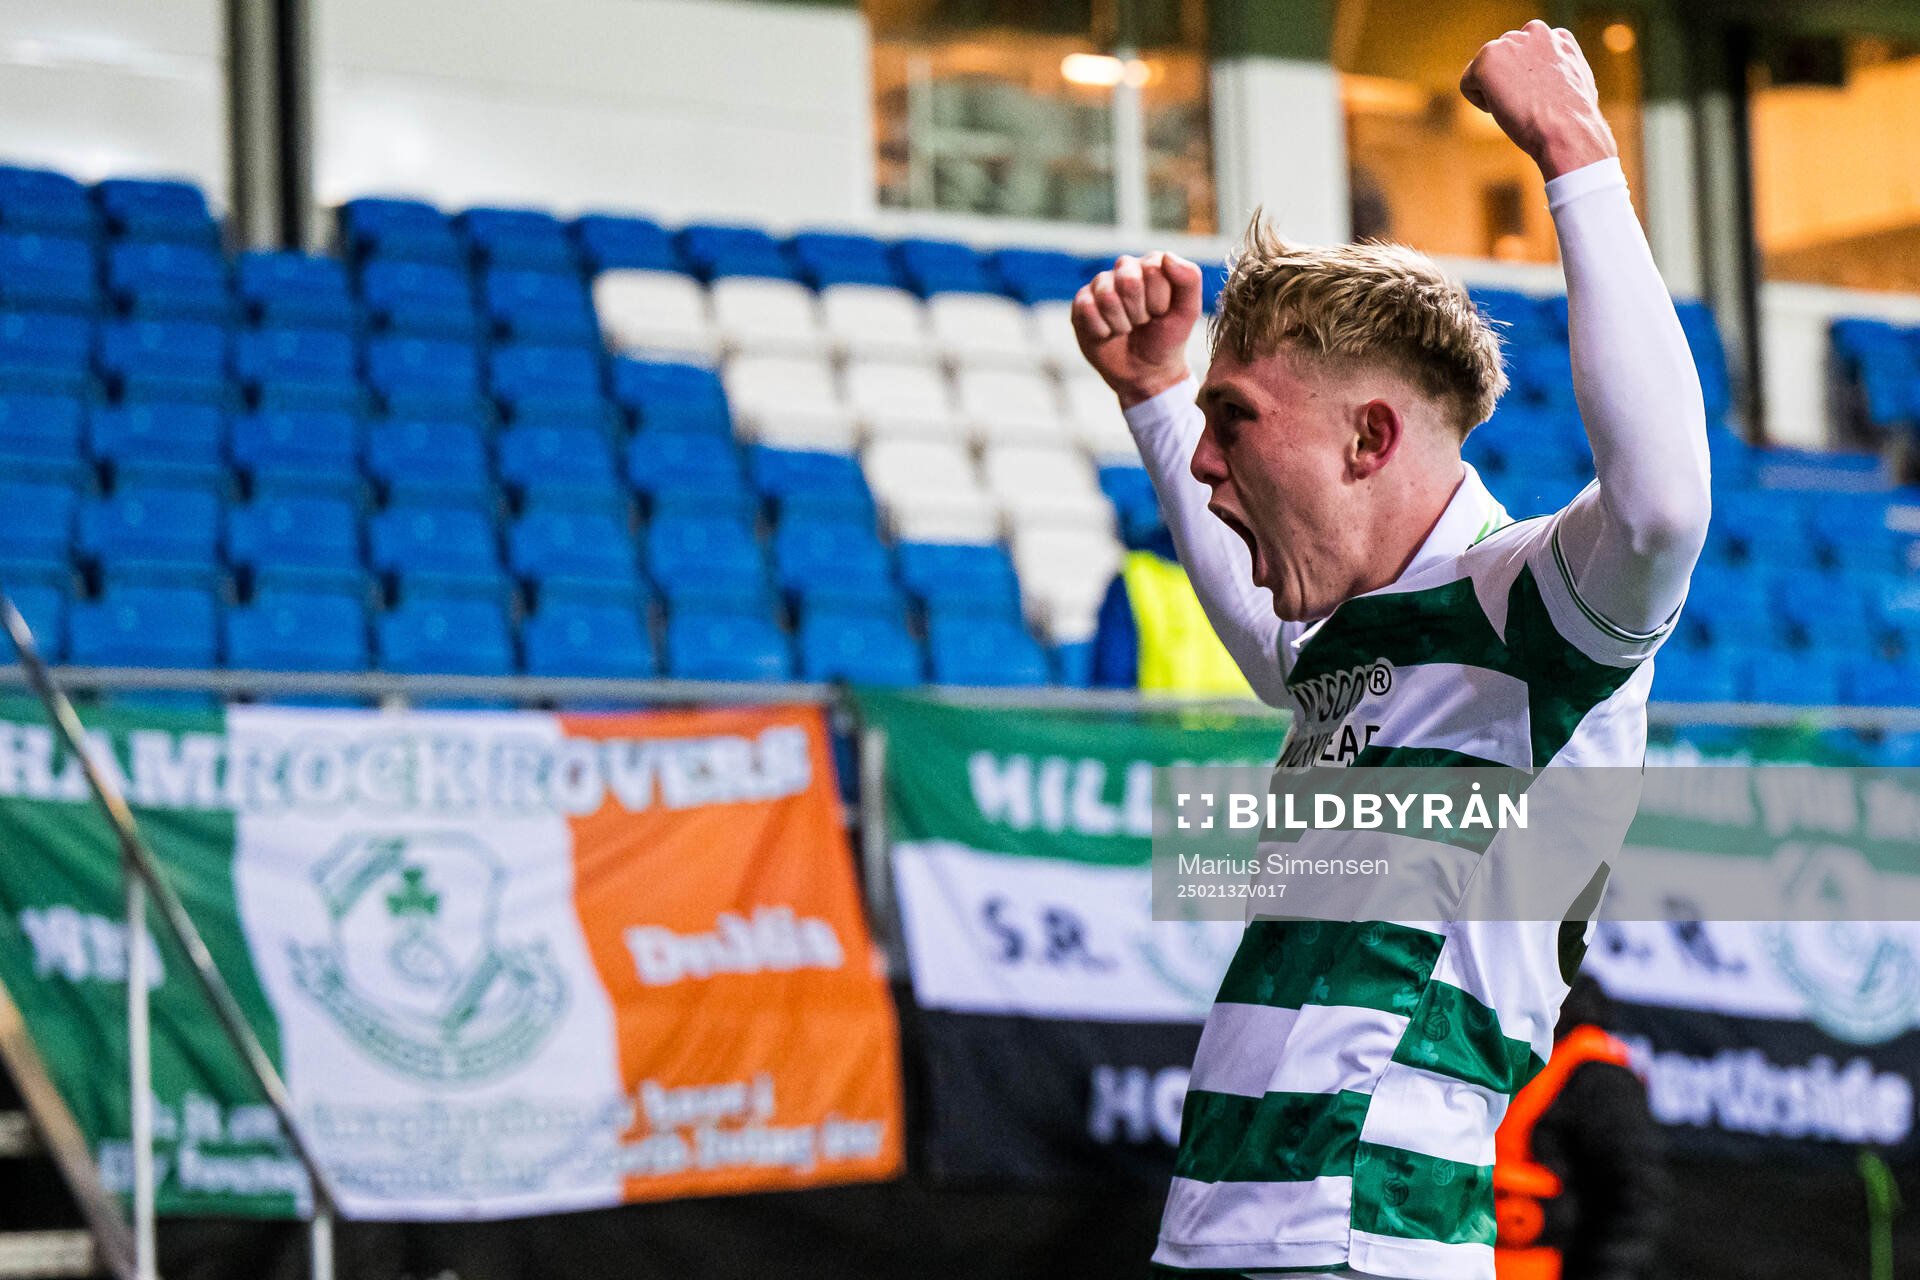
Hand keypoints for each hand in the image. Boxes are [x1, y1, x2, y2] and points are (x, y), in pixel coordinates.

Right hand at [1072, 251, 1203, 407]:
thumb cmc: (1167, 337)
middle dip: (1139, 312)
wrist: (1145, 371)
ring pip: (1106, 295)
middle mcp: (1126, 267)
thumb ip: (1189, 279)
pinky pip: (1086, 308)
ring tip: (1126, 328)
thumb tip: (1168, 256)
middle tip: (1143, 322)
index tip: (1161, 313)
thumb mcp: (1188, 311)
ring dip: (1121, 323)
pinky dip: (1102, 330)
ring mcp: (1101, 284)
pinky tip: (1108, 333)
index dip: (1158, 301)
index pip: (1153, 270)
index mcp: (1153, 263)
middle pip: (1128, 281)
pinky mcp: (1081, 302)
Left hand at [1460, 19, 1616, 179]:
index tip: (1541, 99)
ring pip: (1485, 72)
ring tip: (1519, 106)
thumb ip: (1555, 71)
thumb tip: (1545, 79)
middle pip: (1503, 61)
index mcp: (1558, 37)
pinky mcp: (1487, 58)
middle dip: (1509, 85)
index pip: (1525, 55)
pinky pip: (1467, 84)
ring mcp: (1510, 42)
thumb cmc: (1572, 121)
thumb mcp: (1574, 86)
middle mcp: (1534, 32)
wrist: (1566, 129)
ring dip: (1495, 93)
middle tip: (1529, 104)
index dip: (1527, 83)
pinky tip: (1503, 108)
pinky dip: (1480, 103)